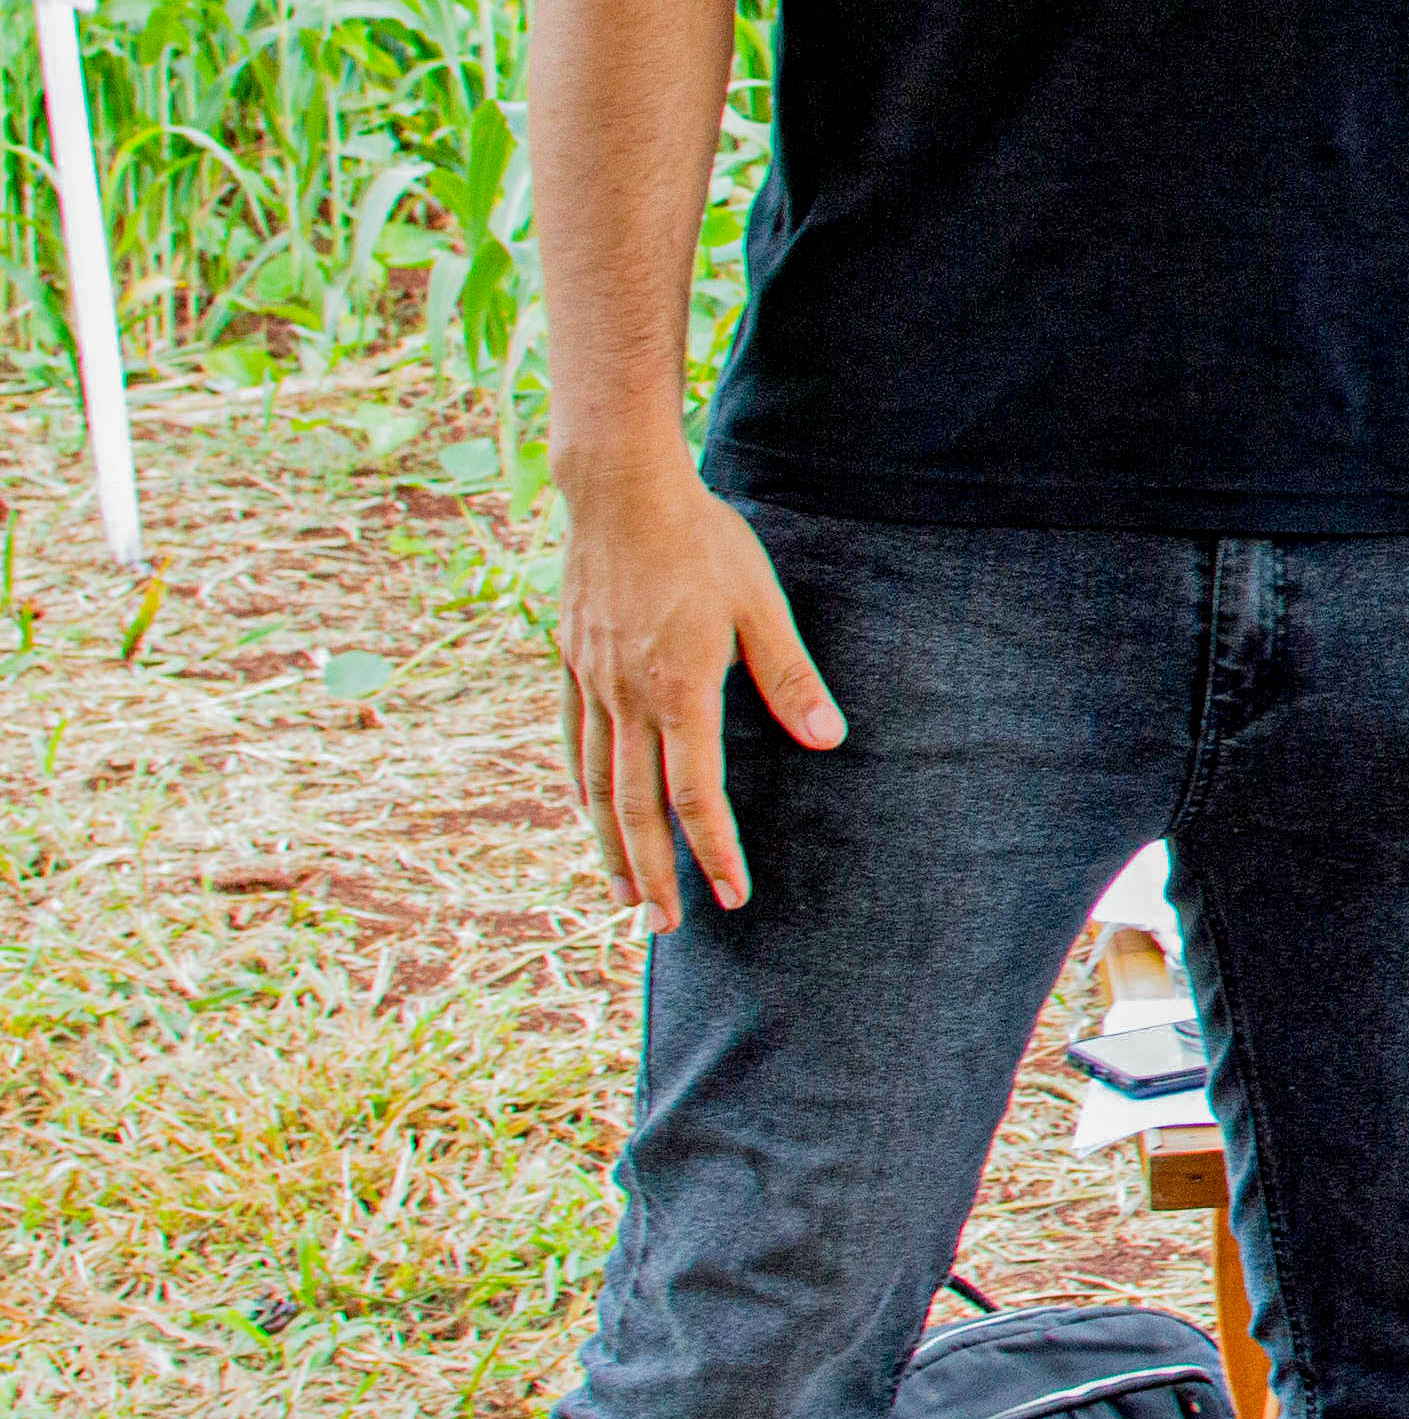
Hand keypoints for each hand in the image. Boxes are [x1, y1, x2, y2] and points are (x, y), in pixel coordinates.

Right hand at [554, 458, 843, 922]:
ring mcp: (590, 684)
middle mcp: (626, 699)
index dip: (713, 850)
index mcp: (679, 690)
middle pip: (634, 808)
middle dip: (653, 873)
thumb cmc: (702, 542)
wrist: (619, 491)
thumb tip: (828, 742)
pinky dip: (580, 789)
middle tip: (665, 927)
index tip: (730, 895)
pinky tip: (588, 812)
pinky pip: (571, 744)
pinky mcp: (570, 664)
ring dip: (608, 846)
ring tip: (622, 894)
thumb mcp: (760, 605)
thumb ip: (791, 678)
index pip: (694, 795)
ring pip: (594, 785)